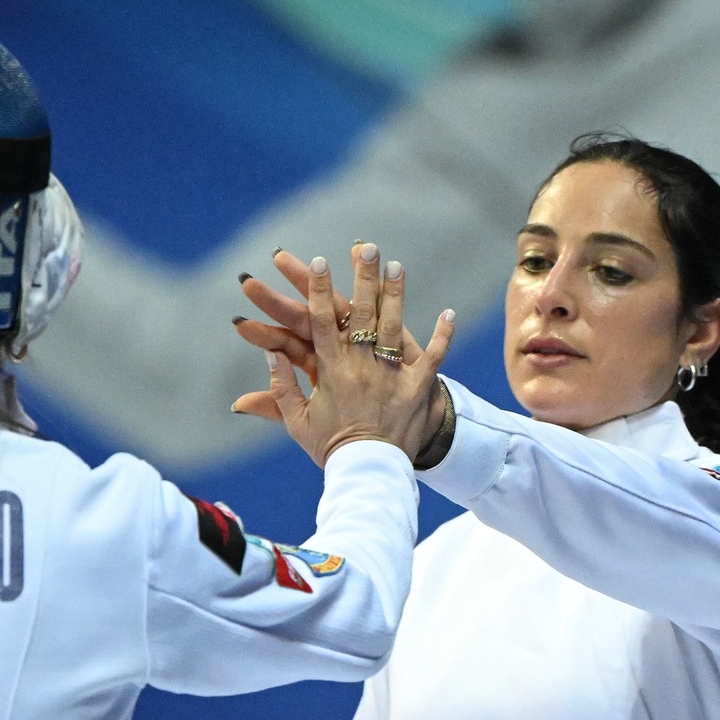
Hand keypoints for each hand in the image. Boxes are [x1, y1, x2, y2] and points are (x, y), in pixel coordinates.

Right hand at [234, 243, 454, 463]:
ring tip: (398, 265)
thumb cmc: (332, 449)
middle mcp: (362, 366)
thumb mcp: (298, 421)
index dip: (320, 290)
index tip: (319, 261)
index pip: (323, 321)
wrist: (370, 473)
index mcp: (331, 371)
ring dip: (397, 294)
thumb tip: (269, 355)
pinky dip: (442, 335)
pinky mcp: (417, 388)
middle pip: (362, 313)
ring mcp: (391, 375)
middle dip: (363, 277)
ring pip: (395, 325)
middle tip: (367, 247)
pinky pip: (433, 357)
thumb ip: (280, 388)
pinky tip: (450, 312)